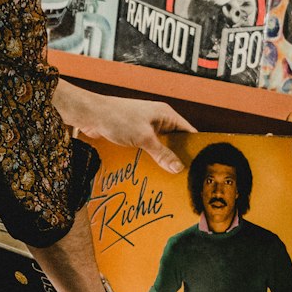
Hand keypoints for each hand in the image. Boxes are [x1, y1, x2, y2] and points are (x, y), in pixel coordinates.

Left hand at [55, 82, 194, 174]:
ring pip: (160, 145)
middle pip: (174, 140)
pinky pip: (146, 147)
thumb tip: (178, 167)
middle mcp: (157, 119)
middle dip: (178, 156)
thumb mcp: (143, 138)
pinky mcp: (133, 133)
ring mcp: (145, 126)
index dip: (194, 147)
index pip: (188, 131)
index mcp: (165, 114)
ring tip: (169, 178)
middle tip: (185, 176)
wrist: (90, 114)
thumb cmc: (117, 118)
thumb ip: (162, 153)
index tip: (200, 165)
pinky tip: (150, 171)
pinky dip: (149, 158)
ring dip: (161, 159)